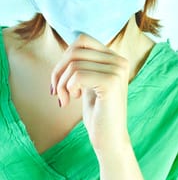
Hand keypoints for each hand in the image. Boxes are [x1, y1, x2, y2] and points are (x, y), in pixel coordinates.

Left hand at [51, 34, 130, 153]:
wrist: (109, 139)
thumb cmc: (97, 111)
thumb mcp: (89, 81)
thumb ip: (84, 62)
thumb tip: (68, 45)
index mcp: (115, 57)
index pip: (82, 39)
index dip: (65, 56)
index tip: (59, 78)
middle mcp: (119, 60)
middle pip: (75, 50)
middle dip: (58, 71)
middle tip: (56, 91)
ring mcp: (118, 70)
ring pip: (74, 64)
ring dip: (62, 84)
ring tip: (65, 99)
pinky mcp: (112, 82)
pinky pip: (78, 75)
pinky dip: (68, 89)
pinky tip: (72, 101)